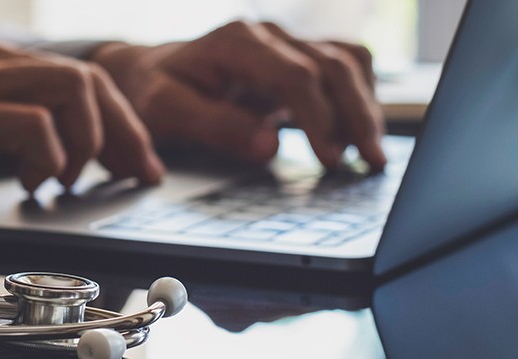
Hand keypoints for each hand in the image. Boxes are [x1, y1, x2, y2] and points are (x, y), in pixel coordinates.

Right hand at [0, 34, 163, 196]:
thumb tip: (40, 152)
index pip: (74, 76)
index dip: (116, 119)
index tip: (131, 157)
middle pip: (86, 78)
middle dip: (122, 131)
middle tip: (130, 173)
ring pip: (67, 90)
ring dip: (87, 142)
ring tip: (72, 179)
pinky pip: (25, 124)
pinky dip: (47, 155)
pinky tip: (33, 181)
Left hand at [92, 21, 385, 170]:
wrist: (146, 74)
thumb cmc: (153, 93)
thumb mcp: (167, 111)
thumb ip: (215, 126)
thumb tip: (267, 147)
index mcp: (236, 42)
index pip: (295, 75)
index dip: (318, 117)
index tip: (330, 158)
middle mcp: (268, 35)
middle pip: (333, 65)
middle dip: (356, 116)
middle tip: (369, 163)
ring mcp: (285, 44)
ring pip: (347, 63)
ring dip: (365, 107)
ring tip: (370, 155)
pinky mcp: (295, 60)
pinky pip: (344, 67)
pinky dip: (359, 97)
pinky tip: (358, 134)